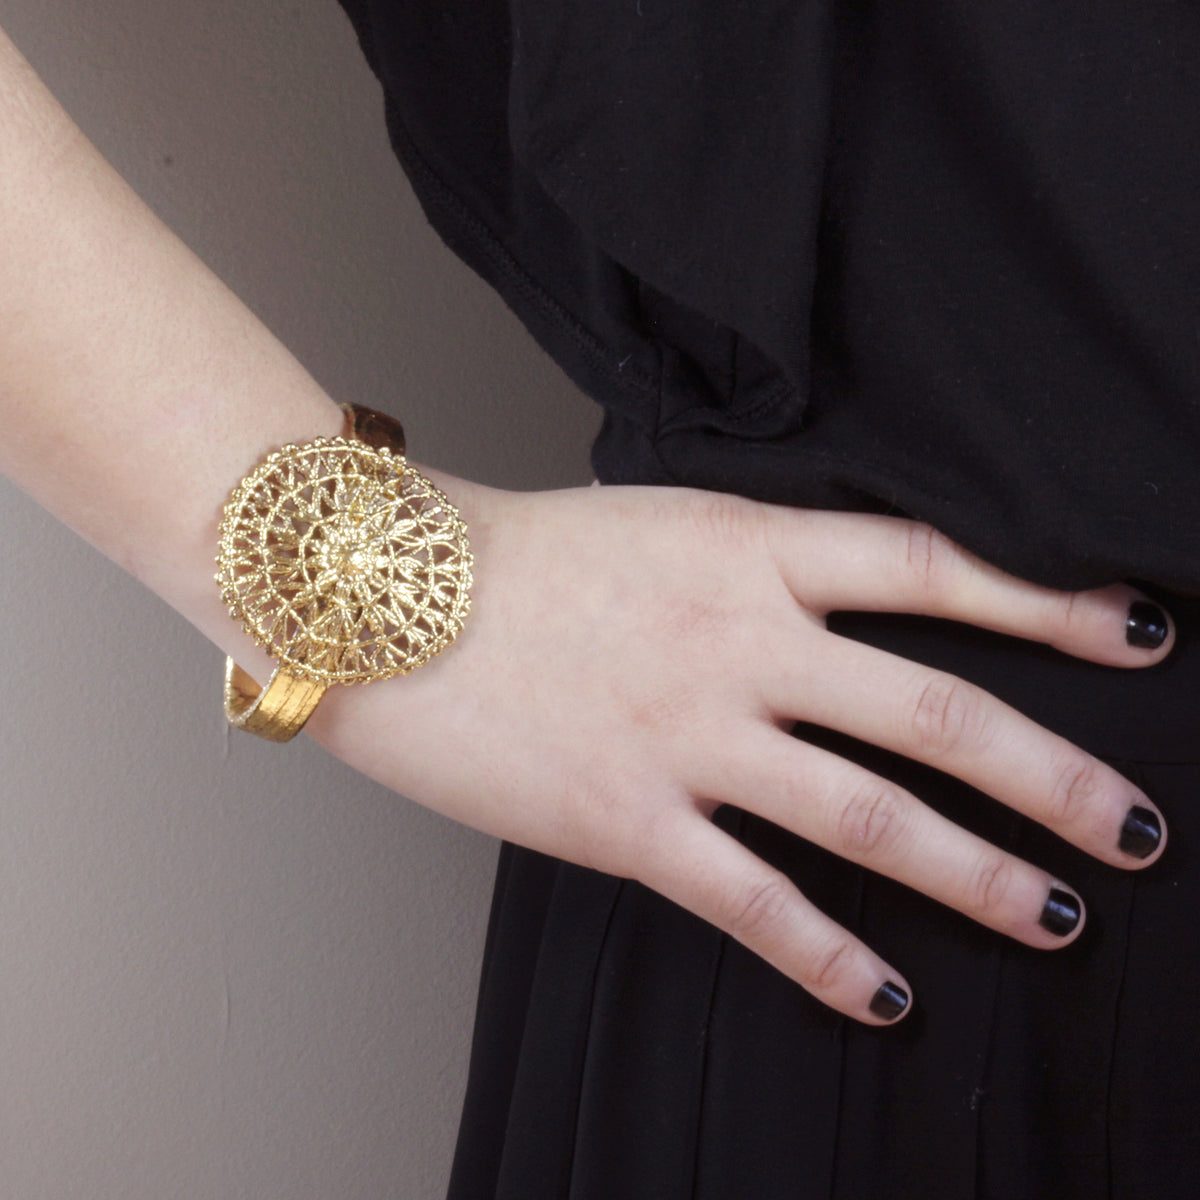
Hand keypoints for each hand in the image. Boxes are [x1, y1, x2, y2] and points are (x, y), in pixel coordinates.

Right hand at [306, 480, 1170, 1023]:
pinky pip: (754, 901)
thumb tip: (837, 601)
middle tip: (1138, 828)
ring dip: (980, 876)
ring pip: (869, 815)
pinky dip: (829, 955)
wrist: (384, 600)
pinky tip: (886, 998)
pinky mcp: (626, 820)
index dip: (1044, 601)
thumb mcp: (659, 525)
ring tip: (1060, 919)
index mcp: (749, 552)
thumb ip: (756, 562)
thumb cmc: (518, 556)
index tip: (1131, 639)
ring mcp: (687, 734)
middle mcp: (739, 642)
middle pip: (934, 711)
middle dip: (1052, 775)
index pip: (931, 568)